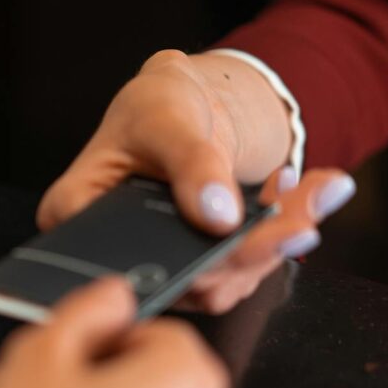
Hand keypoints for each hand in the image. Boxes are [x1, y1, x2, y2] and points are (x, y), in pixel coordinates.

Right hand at [37, 49, 355, 313]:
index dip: (183, 260)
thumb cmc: (155, 104)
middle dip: (249, 250)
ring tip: (313, 192)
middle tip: (302, 222)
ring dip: (274, 244)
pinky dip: (279, 237)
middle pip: (179, 277)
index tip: (241, 239)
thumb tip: (218, 215)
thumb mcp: (166, 116)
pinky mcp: (193, 271)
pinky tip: (298, 195)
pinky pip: (241, 272)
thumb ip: (190, 162)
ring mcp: (154, 266)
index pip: (122, 256)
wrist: (185, 106)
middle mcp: (108, 252)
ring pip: (219, 283)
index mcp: (75, 212)